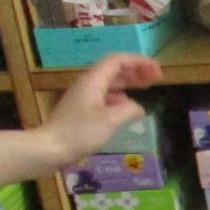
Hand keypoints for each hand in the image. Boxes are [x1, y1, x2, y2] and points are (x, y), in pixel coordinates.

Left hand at [44, 54, 162, 163]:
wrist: (51, 147)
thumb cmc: (80, 132)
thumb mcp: (110, 120)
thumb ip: (128, 109)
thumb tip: (139, 107)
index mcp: (93, 81)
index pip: (117, 61)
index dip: (139, 61)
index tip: (157, 69)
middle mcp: (89, 84)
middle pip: (115, 70)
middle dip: (137, 71)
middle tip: (158, 77)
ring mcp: (85, 96)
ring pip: (111, 83)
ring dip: (130, 82)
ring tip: (148, 87)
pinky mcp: (84, 109)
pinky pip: (106, 96)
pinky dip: (121, 97)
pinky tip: (130, 106)